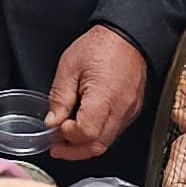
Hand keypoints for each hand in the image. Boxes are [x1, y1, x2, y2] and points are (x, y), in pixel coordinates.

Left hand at [47, 25, 145, 162]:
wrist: (128, 35)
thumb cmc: (101, 45)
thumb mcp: (69, 66)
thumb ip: (60, 97)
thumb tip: (52, 122)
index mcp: (104, 97)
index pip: (86, 133)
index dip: (68, 135)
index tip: (58, 126)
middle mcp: (121, 109)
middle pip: (98, 146)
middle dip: (74, 151)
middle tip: (56, 147)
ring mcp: (130, 112)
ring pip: (107, 142)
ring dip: (85, 144)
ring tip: (68, 137)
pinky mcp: (133, 111)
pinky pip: (115, 131)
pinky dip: (98, 135)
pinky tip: (85, 127)